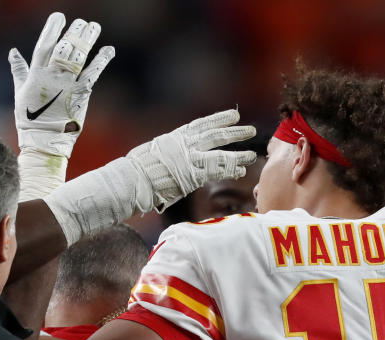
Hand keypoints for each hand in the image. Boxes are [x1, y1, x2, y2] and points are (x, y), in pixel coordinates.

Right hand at [10, 12, 114, 157]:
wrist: (44, 140)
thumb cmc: (30, 119)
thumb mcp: (19, 92)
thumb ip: (19, 70)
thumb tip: (13, 51)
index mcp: (36, 74)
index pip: (44, 45)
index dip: (52, 30)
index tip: (59, 17)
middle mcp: (52, 76)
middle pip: (64, 48)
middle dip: (73, 33)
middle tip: (82, 22)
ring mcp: (67, 84)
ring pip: (78, 56)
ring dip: (87, 40)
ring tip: (94, 27)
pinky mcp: (81, 94)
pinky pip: (93, 73)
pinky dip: (102, 60)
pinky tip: (109, 50)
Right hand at [126, 109, 256, 210]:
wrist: (133, 179)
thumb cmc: (139, 169)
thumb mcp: (155, 151)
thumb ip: (171, 150)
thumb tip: (175, 153)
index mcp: (176, 137)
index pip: (202, 125)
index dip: (218, 119)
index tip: (233, 115)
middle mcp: (185, 145)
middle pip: (215, 136)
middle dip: (234, 132)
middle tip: (251, 130)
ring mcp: (190, 159)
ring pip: (220, 154)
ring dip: (238, 154)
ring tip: (252, 154)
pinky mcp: (193, 175)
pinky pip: (216, 172)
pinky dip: (229, 171)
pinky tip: (241, 170)